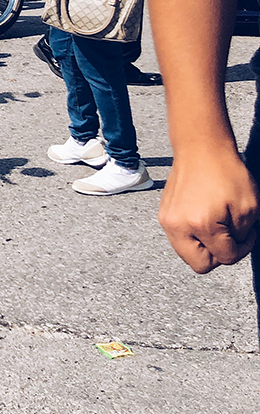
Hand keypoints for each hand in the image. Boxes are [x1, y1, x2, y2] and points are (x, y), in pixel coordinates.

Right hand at [159, 145, 258, 272]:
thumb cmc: (225, 171)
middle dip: (218, 255)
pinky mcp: (163, 214)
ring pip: (186, 254)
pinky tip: (204, 220)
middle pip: (199, 264)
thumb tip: (233, 244)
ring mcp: (167, 221)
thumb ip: (243, 234)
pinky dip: (193, 236)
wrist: (200, 148)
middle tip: (229, 239)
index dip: (243, 249)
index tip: (246, 234)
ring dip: (203, 247)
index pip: (225, 257)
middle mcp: (179, 226)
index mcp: (202, 224)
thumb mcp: (249, 206)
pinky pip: (178, 239)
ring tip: (217, 229)